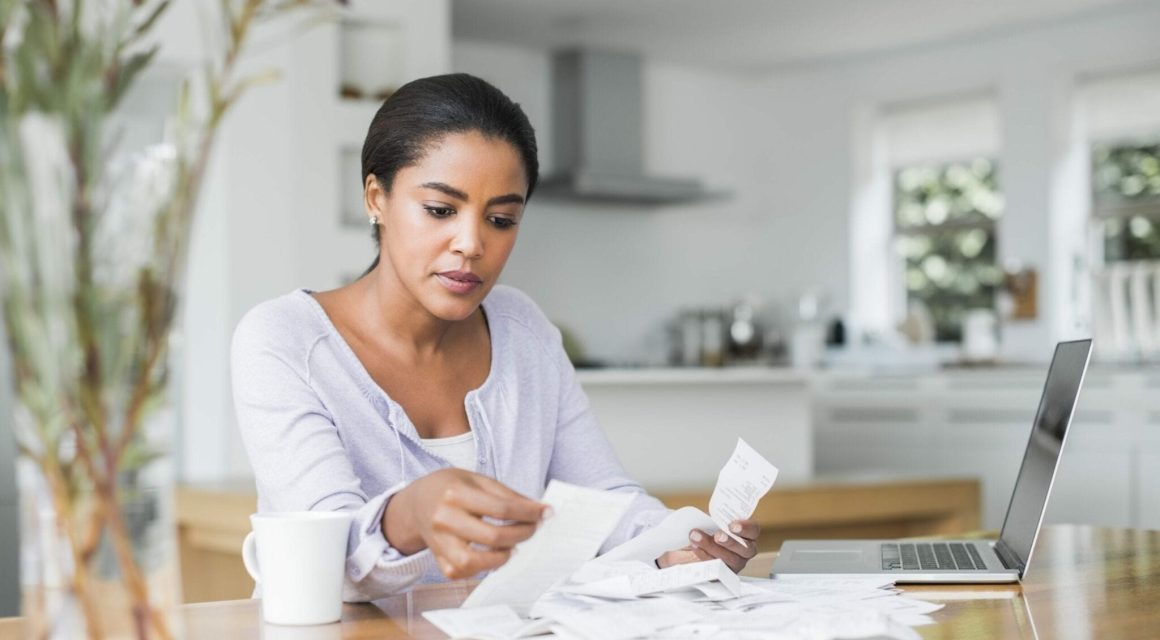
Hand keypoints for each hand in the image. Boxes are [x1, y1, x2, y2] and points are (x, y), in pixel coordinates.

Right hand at [383, 468, 547, 579]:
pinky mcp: (438, 558)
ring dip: (501, 558)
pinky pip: (461, 572)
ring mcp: (438, 542)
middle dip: (521, 534)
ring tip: (512, 547)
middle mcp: (444, 519)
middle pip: (492, 536)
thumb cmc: (451, 488)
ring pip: (473, 562)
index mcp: (455, 494)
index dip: (528, 512)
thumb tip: (538, 510)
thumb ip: (507, 495)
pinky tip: (491, 555)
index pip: (501, 508)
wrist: (416, 502)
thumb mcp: (477, 480)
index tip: (546, 513)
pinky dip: (481, 568)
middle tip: (533, 529)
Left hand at [655, 519, 759, 573]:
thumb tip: (705, 517)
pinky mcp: (722, 574)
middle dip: (730, 542)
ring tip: (696, 538)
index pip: (753, 530)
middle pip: (745, 549)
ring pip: (730, 559)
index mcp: (746, 533)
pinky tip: (695, 548)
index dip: (745, 528)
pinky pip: (717, 569)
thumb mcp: (710, 521)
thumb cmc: (705, 530)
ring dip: (712, 548)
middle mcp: (744, 550)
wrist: (690, 546)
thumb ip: (713, 519)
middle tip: (717, 536)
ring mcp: (734, 564)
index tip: (732, 526)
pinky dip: (704, 557)